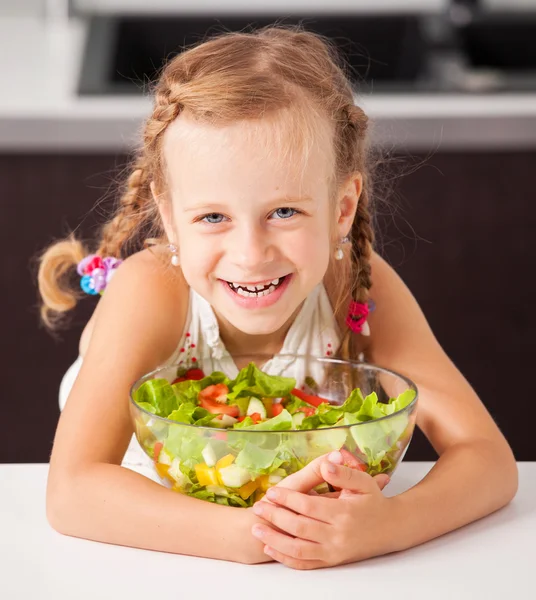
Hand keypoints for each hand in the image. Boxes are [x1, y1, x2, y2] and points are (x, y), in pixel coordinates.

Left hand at [250, 451, 395, 569]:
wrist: (391, 529)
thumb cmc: (374, 502)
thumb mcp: (363, 482)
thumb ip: (343, 472)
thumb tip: (327, 462)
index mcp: (343, 513)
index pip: (308, 505)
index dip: (287, 498)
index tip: (271, 491)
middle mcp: (338, 535)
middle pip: (299, 527)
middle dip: (275, 517)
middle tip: (257, 508)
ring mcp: (334, 551)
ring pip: (298, 549)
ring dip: (275, 540)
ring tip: (257, 528)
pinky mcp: (332, 561)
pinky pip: (305, 564)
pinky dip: (286, 558)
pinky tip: (271, 548)